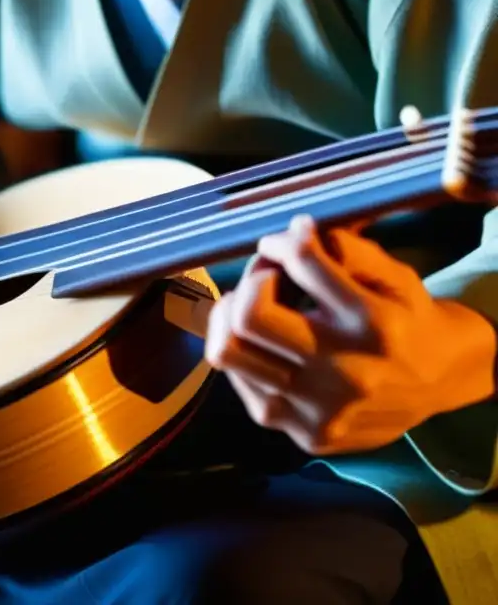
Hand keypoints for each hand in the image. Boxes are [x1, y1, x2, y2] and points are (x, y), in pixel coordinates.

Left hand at [204, 215, 496, 455]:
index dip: (282, 242)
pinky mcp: (307, 434)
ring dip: (229, 318)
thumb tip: (292, 234)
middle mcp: (345, 370)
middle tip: (265, 276)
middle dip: (249, 281)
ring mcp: (321, 408)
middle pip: (249, 315)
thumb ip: (346, 249)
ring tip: (249, 306)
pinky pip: (241, 385)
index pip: (301, 263)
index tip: (285, 241)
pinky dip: (243, 353)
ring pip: (228, 354)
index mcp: (372, 322)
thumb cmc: (406, 318)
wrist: (441, 383)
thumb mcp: (392, 273)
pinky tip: (264, 342)